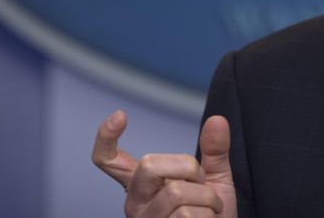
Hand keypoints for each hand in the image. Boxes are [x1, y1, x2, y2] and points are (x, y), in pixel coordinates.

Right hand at [92, 110, 237, 216]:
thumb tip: (217, 119)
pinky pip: (186, 216)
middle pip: (149, 165)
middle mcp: (136, 203)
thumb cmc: (212, 215)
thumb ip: (215, 151)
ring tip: (209, 211)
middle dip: (188, 167)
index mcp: (144, 185)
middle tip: (202, 184)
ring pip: (176, 192)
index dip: (106, 138)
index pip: (110, 161)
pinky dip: (209, 215)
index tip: (120, 115)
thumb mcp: (217, 179)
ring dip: (207, 198)